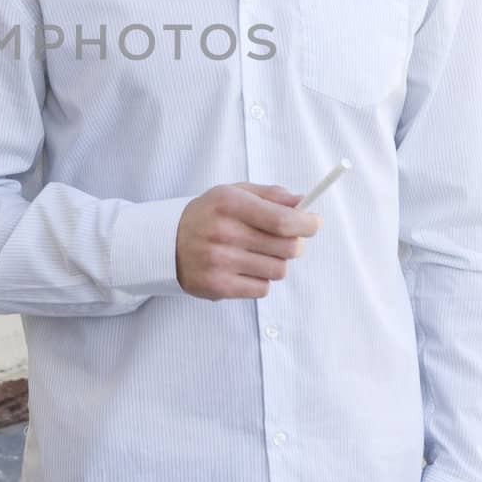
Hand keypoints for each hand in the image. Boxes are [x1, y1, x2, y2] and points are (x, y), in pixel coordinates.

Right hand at [175, 183, 322, 300]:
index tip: (314, 223)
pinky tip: (244, 268)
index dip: (307, 224)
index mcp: (230, 203)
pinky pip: (262, 288)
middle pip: (287, 248)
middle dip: (294, 244)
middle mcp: (224, 232)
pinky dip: (260, 279)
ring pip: (278, 270)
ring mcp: (220, 262)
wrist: (166, 243)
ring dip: (276, 262)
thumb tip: (304, 203)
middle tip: (285, 240)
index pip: (282, 220)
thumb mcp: (234, 193)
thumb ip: (270, 195)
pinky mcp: (218, 286)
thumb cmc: (208, 215)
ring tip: (257, 254)